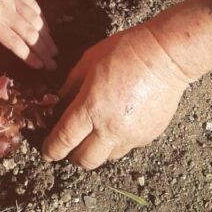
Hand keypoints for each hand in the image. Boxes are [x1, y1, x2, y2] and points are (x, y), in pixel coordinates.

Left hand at [0, 0, 56, 69]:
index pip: (14, 42)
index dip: (28, 55)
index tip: (40, 66)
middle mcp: (9, 13)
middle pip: (30, 35)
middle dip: (43, 51)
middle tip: (53, 64)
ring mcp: (17, 1)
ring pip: (36, 22)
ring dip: (47, 37)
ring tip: (54, 50)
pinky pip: (36, 7)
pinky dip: (43, 19)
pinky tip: (47, 28)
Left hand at [43, 0, 211, 168]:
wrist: (165, 56)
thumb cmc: (124, 52)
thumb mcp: (88, 62)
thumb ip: (71, 86)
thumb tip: (59, 102)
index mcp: (91, 108)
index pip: (64, 140)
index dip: (52, 149)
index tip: (47, 151)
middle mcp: (110, 128)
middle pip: (85, 160)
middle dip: (73, 156)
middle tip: (69, 146)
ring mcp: (131, 135)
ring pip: (107, 157)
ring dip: (96, 150)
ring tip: (95, 133)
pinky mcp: (149, 136)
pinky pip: (127, 147)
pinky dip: (117, 141)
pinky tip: (118, 122)